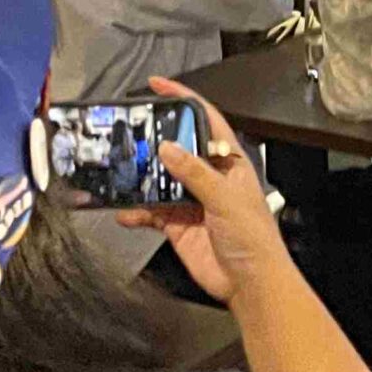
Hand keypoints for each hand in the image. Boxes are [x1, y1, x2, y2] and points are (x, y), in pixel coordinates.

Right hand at [115, 78, 291, 304]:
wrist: (250, 284)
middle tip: (128, 130)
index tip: (159, 86)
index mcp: (230, 162)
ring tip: (119, 169)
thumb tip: (167, 148)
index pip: (207, 121)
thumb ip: (194, 172)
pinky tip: (123, 211)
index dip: (184, 101)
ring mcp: (192, 201)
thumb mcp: (225, 197)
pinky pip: (152, 212)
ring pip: (161, 181)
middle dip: (155, 140)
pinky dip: (137, 211)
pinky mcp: (178, 226)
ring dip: (142, 177)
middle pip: (179, 149)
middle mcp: (210, 178)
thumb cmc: (252, 238)